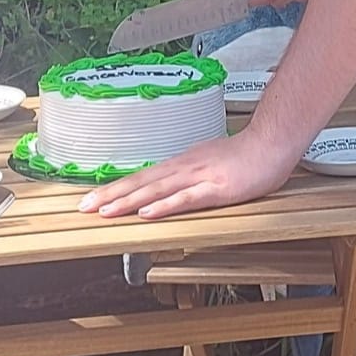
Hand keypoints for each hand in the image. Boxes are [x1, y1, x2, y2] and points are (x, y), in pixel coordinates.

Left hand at [78, 130, 294, 220]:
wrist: (272, 142)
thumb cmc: (246, 155)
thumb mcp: (209, 164)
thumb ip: (188, 177)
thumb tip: (168, 187)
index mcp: (181, 164)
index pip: (141, 177)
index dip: (115, 189)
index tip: (92, 198)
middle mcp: (184, 168)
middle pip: (141, 182)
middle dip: (111, 195)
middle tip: (83, 207)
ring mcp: (199, 178)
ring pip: (157, 190)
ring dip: (129, 201)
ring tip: (106, 211)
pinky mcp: (217, 189)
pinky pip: (187, 198)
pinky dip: (165, 205)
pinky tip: (148, 212)